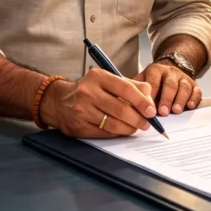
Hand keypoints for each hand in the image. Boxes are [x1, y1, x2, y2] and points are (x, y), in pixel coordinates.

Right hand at [40, 68, 155, 137]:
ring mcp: (81, 110)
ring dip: (129, 128)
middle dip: (138, 119)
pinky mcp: (78, 126)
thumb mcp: (107, 80)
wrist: (58, 101)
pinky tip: (121, 130)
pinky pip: (104, 133)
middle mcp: (88, 92)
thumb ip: (130, 86)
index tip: (152, 111)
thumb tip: (150, 98)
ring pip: (113, 124)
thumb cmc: (89, 89)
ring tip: (136, 127)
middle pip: (121, 109)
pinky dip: (117, 133)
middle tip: (147, 123)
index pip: (125, 89)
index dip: (142, 101)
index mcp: (98, 77)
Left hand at [135, 62, 201, 115]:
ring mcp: (183, 78)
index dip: (152, 95)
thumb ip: (135, 90)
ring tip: (176, 111)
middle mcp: (170, 72)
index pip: (153, 82)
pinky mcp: (194, 85)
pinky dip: (194, 98)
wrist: (169, 71)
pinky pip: (196, 91)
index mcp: (155, 70)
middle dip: (166, 99)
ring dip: (180, 100)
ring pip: (184, 87)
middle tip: (163, 112)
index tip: (149, 108)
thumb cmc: (152, 82)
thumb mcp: (141, 80)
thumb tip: (125, 103)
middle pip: (169, 84)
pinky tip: (190, 106)